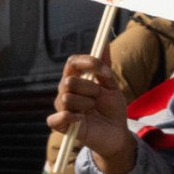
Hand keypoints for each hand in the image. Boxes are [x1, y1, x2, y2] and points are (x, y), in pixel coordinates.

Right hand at [47, 54, 135, 173]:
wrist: (116, 133)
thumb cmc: (112, 108)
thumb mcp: (111, 86)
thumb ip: (105, 65)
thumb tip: (105, 41)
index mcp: (76, 78)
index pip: (72, 62)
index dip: (88, 63)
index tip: (106, 71)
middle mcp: (65, 91)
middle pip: (69, 81)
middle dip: (90, 89)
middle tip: (99, 97)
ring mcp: (62, 108)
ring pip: (66, 98)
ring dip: (86, 104)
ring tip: (93, 109)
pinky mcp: (61, 125)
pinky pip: (57, 118)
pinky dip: (71, 118)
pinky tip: (83, 119)